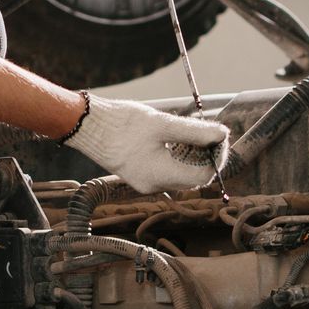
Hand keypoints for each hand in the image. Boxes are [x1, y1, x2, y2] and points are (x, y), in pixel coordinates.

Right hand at [65, 95, 228, 193]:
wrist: (86, 125)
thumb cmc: (121, 123)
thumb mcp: (162, 123)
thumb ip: (195, 131)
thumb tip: (222, 134)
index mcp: (161, 176)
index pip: (203, 175)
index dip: (217, 157)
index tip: (220, 137)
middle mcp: (154, 185)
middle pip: (193, 177)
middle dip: (207, 155)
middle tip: (211, 132)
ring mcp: (145, 182)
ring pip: (180, 174)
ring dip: (192, 155)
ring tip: (194, 132)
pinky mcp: (139, 175)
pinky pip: (166, 171)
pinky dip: (177, 157)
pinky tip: (176, 138)